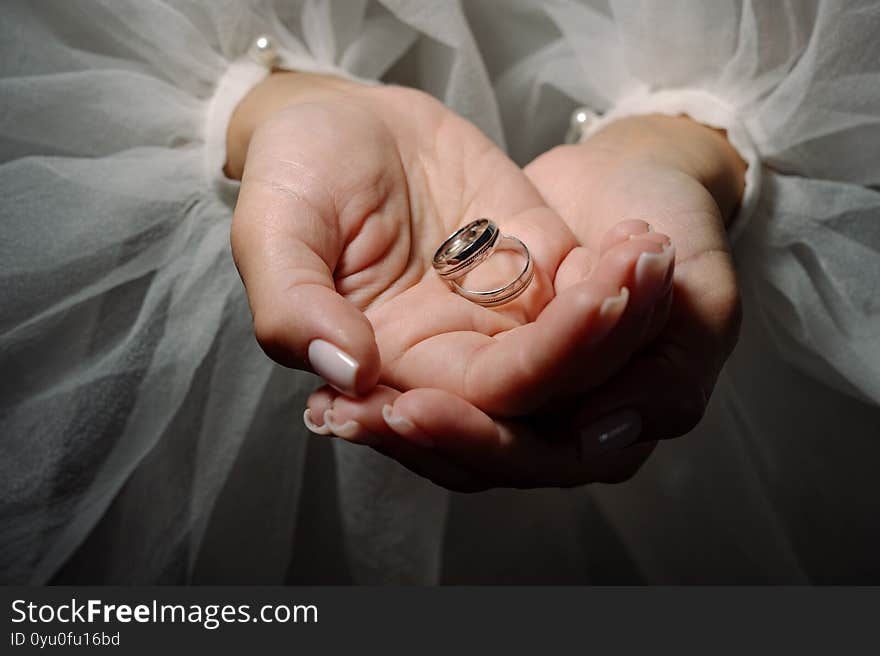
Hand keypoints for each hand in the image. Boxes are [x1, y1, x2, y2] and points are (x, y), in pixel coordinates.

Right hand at [302, 115, 742, 490]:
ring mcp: (503, 316)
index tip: (521, 358)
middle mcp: (454, 359)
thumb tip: (348, 372)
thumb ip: (293, 309)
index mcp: (389, 372)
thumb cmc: (297, 173)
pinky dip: (627, 274)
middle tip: (614, 297)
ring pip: (583, 352)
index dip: (487, 413)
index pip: (453, 418)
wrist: (345, 119)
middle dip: (585, 358)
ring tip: (648, 256)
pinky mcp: (539, 267)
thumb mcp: (271, 231)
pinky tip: (644, 239)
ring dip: (625, 318)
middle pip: (538, 400)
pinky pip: (597, 290)